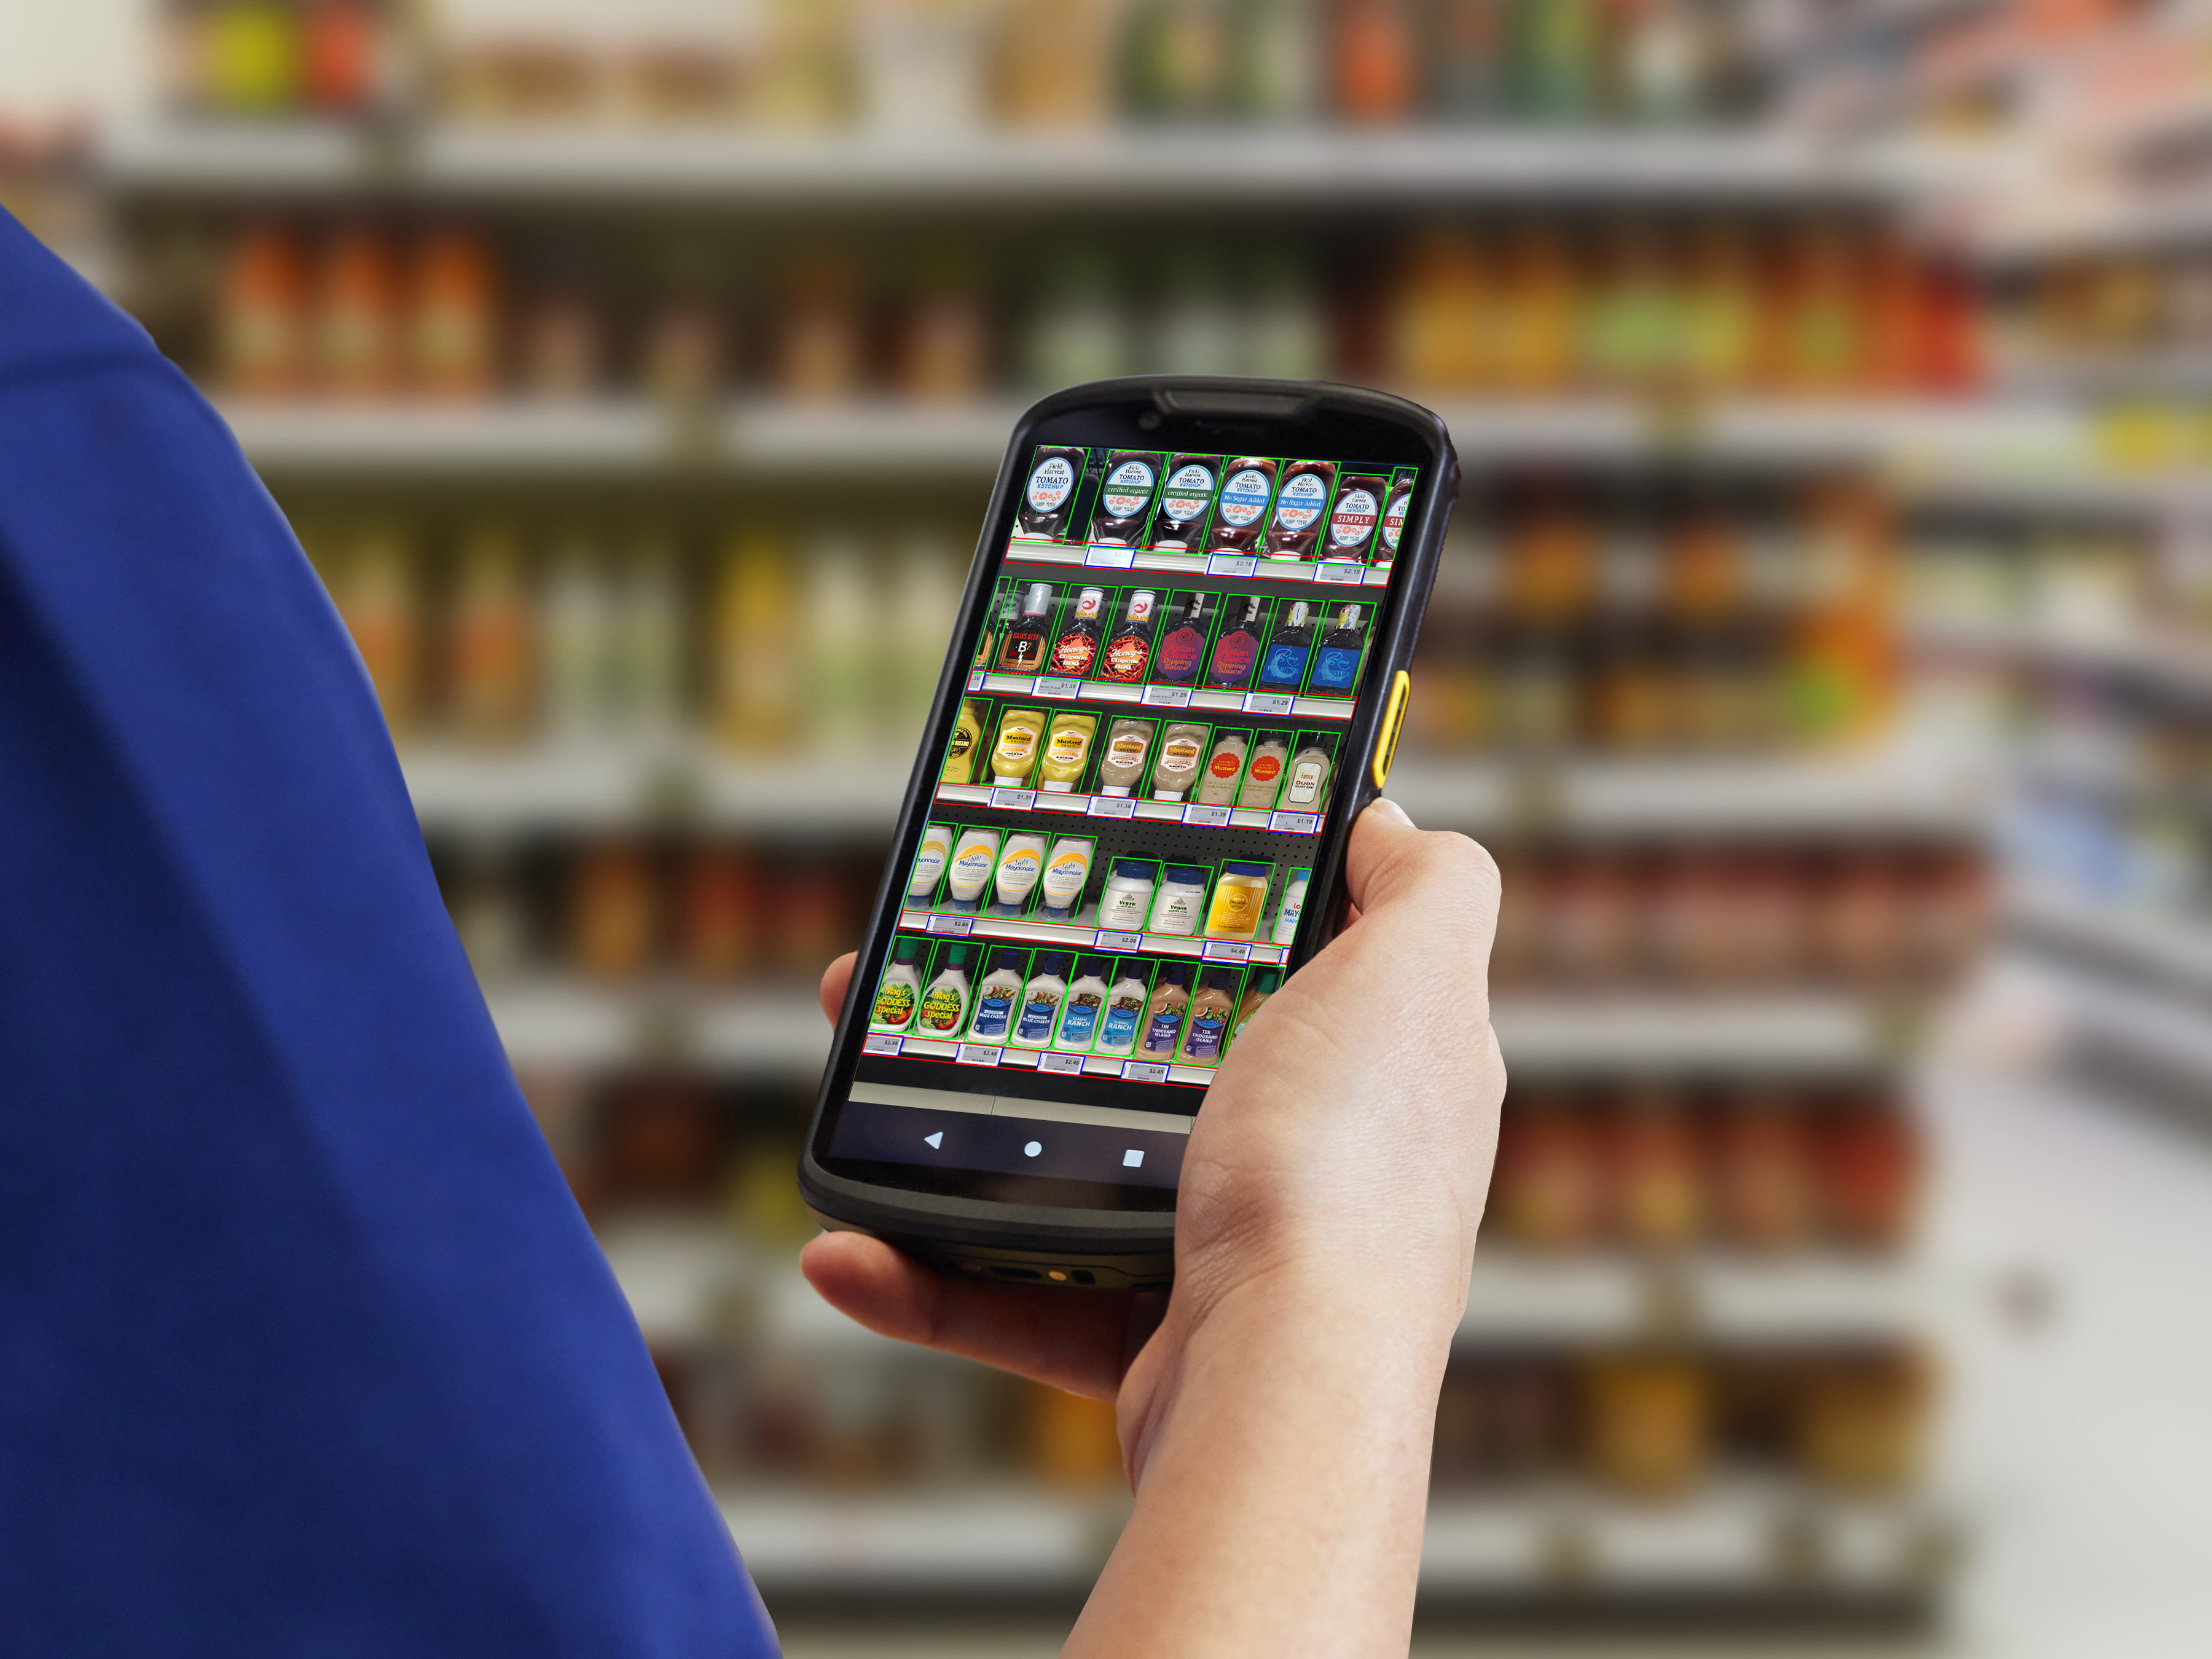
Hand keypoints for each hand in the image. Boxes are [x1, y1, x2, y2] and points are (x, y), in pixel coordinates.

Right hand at [801, 798, 1504, 1442]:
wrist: (1283, 1387)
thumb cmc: (1345, 1168)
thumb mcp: (1410, 975)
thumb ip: (1426, 886)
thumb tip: (1387, 824)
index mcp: (1378, 1063)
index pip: (1297, 956)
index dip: (1208, 901)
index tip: (1105, 864)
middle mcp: (1318, 1156)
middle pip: (1160, 1051)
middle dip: (1040, 1004)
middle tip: (938, 962)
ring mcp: (1235, 1250)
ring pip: (1072, 1166)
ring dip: (950, 1123)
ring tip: (858, 1066)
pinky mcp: (1155, 1339)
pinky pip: (1021, 1297)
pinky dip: (929, 1275)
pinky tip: (847, 1248)